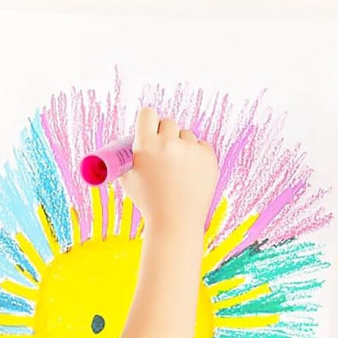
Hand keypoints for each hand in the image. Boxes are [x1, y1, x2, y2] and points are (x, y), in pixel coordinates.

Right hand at [122, 108, 218, 234]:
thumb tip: (131, 138)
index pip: (148, 114)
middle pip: (169, 122)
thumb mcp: (128, 178)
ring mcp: (191, 150)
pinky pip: (202, 146)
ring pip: (187, 135)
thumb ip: (129, 155)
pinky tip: (191, 174)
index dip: (149, 121)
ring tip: (178, 171)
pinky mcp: (209, 158)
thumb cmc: (149, 202)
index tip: (151, 130)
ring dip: (182, 146)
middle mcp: (169, 144)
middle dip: (166, 135)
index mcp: (146, 145)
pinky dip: (198, 156)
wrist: (175, 223)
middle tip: (164, 155)